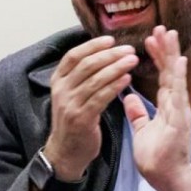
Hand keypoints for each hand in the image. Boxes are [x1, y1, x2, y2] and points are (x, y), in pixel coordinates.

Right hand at [43, 36, 137, 180]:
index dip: (92, 46)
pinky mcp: (81, 118)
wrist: (66, 152)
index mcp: (58, 81)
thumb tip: (104, 54)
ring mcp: (70, 105)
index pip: (73, 56)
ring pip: (94, 80)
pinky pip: (100, 98)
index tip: (110, 39)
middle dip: (109, 55)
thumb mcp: (72, 95)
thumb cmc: (75, 120)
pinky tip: (128, 79)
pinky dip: (115, 86)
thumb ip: (83, 77)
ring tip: (133, 60)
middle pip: (86, 65)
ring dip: (116, 67)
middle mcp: (61, 90)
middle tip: (129, 49)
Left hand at [124, 26, 190, 190]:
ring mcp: (180, 111)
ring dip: (172, 55)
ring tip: (168, 34)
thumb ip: (138, 114)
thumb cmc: (158, 158)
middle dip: (166, 49)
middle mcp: (177, 105)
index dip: (157, 58)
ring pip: (176, 77)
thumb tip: (129, 98)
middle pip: (171, 72)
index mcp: (168, 107)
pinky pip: (178, 94)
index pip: (162, 77)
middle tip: (161, 27)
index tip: (150, 40)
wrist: (168, 178)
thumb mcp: (143, 131)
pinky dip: (177, 77)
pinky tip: (177, 61)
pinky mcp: (179, 119)